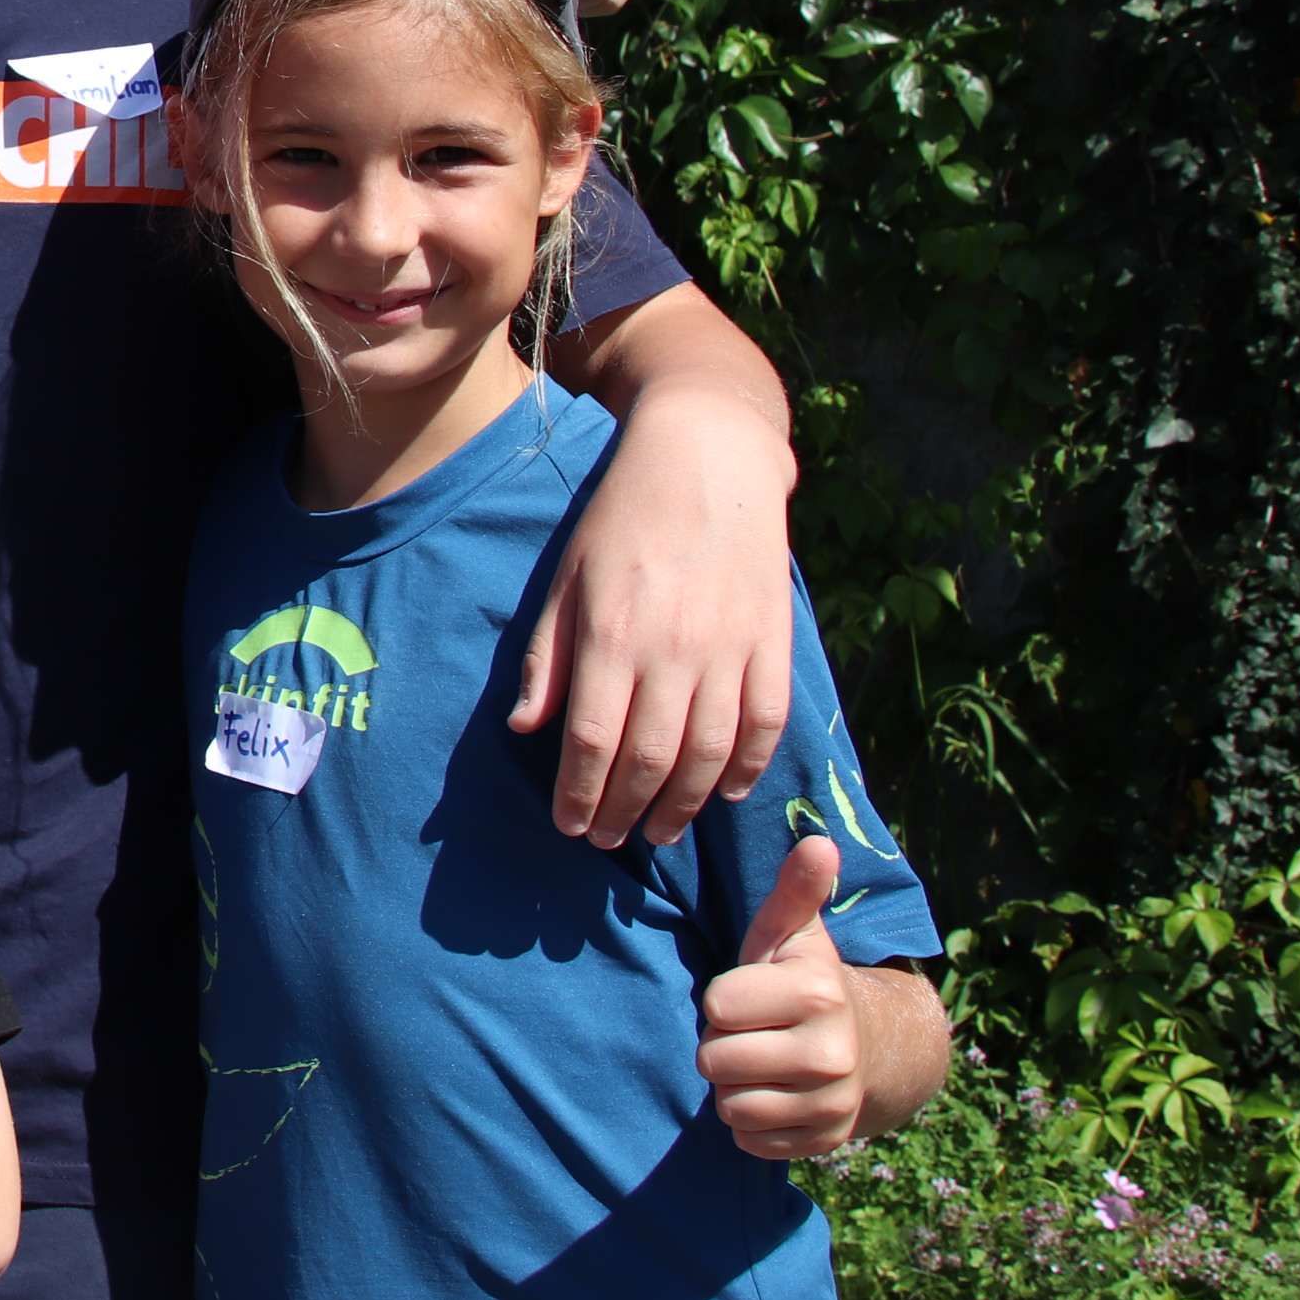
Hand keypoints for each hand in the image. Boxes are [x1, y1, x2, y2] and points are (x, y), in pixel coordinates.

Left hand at [517, 310, 795, 845]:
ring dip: (683, 806)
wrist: (708, 459)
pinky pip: (765, 725)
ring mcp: (730, 648)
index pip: (591, 741)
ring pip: (710, 755)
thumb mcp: (566, 580)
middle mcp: (673, 649)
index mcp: (612, 634)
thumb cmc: (621, 519)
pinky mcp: (773, 642)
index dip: (579, 796)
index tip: (570, 827)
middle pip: (649, 760)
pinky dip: (748, 770)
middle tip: (608, 840)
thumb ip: (546, 658)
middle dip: (623, 812)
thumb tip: (526, 729)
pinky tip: (728, 794)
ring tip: (657, 832)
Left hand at [701, 837, 865, 1159]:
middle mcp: (831, 1053)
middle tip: (754, 1032)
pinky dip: (751, 1122)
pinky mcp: (824, 1142)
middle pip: (716, 1060)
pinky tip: (776, 1094)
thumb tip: (818, 842)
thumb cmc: (806, 984)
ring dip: (734, 1085)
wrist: (875, 1048)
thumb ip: (796, 890)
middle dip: (724, 1044)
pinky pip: (749, 1139)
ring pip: (730, 1104)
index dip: (724, 1000)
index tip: (752, 995)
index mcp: (818, 994)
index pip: (717, 1005)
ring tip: (763, 1062)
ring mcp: (831, 1104)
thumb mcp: (796, 936)